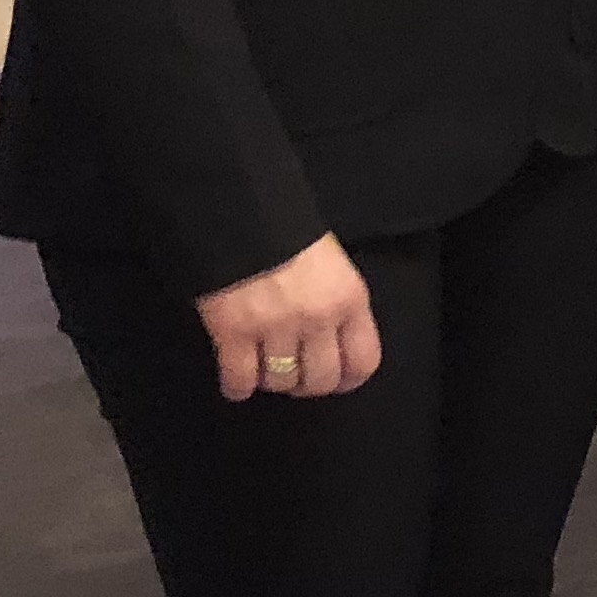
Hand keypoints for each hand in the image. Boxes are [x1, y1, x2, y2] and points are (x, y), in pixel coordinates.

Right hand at [196, 235, 381, 400]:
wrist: (239, 209)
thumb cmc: (286, 228)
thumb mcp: (331, 262)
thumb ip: (336, 300)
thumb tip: (332, 338)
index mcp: (349, 298)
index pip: (364, 360)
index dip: (349, 379)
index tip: (338, 381)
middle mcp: (318, 318)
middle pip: (321, 379)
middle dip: (307, 384)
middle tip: (296, 379)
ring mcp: (274, 327)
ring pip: (281, 381)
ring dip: (273, 382)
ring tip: (265, 372)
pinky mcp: (232, 332)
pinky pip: (240, 378)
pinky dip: (237, 386)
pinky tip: (236, 383)